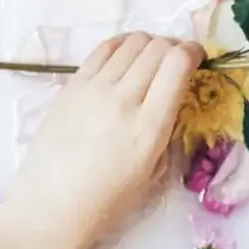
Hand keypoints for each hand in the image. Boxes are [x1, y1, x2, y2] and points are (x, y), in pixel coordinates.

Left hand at [0, 32, 201, 248]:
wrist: (50, 207)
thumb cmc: (107, 201)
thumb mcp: (154, 171)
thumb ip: (168, 129)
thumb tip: (174, 98)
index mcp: (150, 127)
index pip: (178, 63)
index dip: (195, 52)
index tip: (199, 59)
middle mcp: (123, 100)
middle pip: (159, 47)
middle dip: (176, 47)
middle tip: (178, 61)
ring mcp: (94, 89)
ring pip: (133, 42)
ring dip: (151, 44)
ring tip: (152, 60)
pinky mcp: (72, 85)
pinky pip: (105, 48)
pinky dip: (124, 45)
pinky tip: (127, 57)